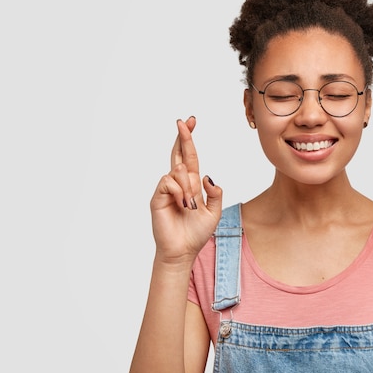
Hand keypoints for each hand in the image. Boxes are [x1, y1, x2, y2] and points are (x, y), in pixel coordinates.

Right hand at [150, 116, 222, 263]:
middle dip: (183, 136)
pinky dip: (179, 191)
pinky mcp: (158, 197)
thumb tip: (208, 176)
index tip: (191, 122)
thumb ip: (215, 194)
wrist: (183, 251)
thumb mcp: (214, 212)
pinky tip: (182, 204)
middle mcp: (178, 184)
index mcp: (192, 184)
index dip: (189, 139)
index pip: (190, 156)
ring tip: (190, 204)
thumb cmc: (196, 234)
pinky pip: (169, 181)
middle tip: (184, 121)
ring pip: (178, 170)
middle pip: (179, 154)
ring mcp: (167, 190)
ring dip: (188, 186)